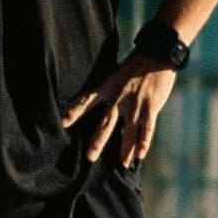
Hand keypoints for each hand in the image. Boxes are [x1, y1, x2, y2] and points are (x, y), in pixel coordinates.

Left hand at [61, 54, 176, 165]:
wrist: (156, 53)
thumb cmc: (135, 65)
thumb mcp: (116, 76)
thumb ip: (110, 94)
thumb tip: (107, 112)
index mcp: (107, 88)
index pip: (85, 101)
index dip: (73, 112)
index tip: (61, 123)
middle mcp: (118, 98)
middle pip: (106, 124)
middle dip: (97, 142)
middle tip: (90, 158)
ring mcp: (135, 104)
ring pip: (128, 132)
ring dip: (125, 149)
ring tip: (122, 165)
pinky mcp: (151, 107)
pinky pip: (147, 129)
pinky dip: (144, 143)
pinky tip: (140, 155)